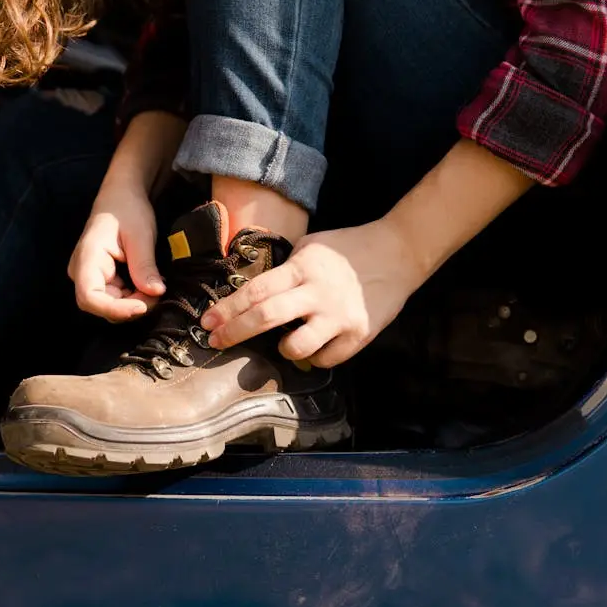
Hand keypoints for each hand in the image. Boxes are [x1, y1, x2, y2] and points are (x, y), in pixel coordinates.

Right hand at [69, 182, 165, 321]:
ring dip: (134, 304)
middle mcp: (82, 272)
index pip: (90, 297)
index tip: (142, 307)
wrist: (122, 197)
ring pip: (110, 306)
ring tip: (155, 288)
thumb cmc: (128, 210)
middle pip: (100, 306)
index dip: (115, 309)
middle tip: (157, 294)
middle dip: (130, 308)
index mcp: (86, 257)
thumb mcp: (141, 236)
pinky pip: (116, 299)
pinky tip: (149, 286)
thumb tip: (155, 293)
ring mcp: (90, 277)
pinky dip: (134, 298)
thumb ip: (145, 265)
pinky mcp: (102, 280)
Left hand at [200, 219, 425, 366]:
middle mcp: (318, 293)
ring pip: (295, 348)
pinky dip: (315, 357)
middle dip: (234, 332)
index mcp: (302, 268)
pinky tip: (317, 344)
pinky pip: (325, 360)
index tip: (207, 322)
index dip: (228, 309)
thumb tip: (253, 294)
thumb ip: (285, 270)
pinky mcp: (358, 335)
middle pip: (266, 318)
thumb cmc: (349, 248)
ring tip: (283, 343)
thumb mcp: (311, 247)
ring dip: (281, 349)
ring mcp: (339, 317)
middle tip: (215, 342)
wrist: (399, 253)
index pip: (256, 291)